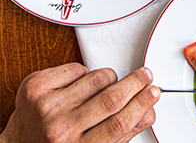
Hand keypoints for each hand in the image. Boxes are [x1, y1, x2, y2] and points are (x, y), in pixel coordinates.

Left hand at [0, 63, 159, 142]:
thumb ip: (122, 133)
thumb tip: (148, 112)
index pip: (119, 121)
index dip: (141, 103)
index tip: (153, 92)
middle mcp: (60, 128)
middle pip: (111, 97)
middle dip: (135, 83)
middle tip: (145, 75)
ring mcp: (46, 106)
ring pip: (96, 78)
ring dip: (109, 78)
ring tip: (109, 84)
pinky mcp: (36, 86)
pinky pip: (75, 67)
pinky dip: (84, 72)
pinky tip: (80, 84)